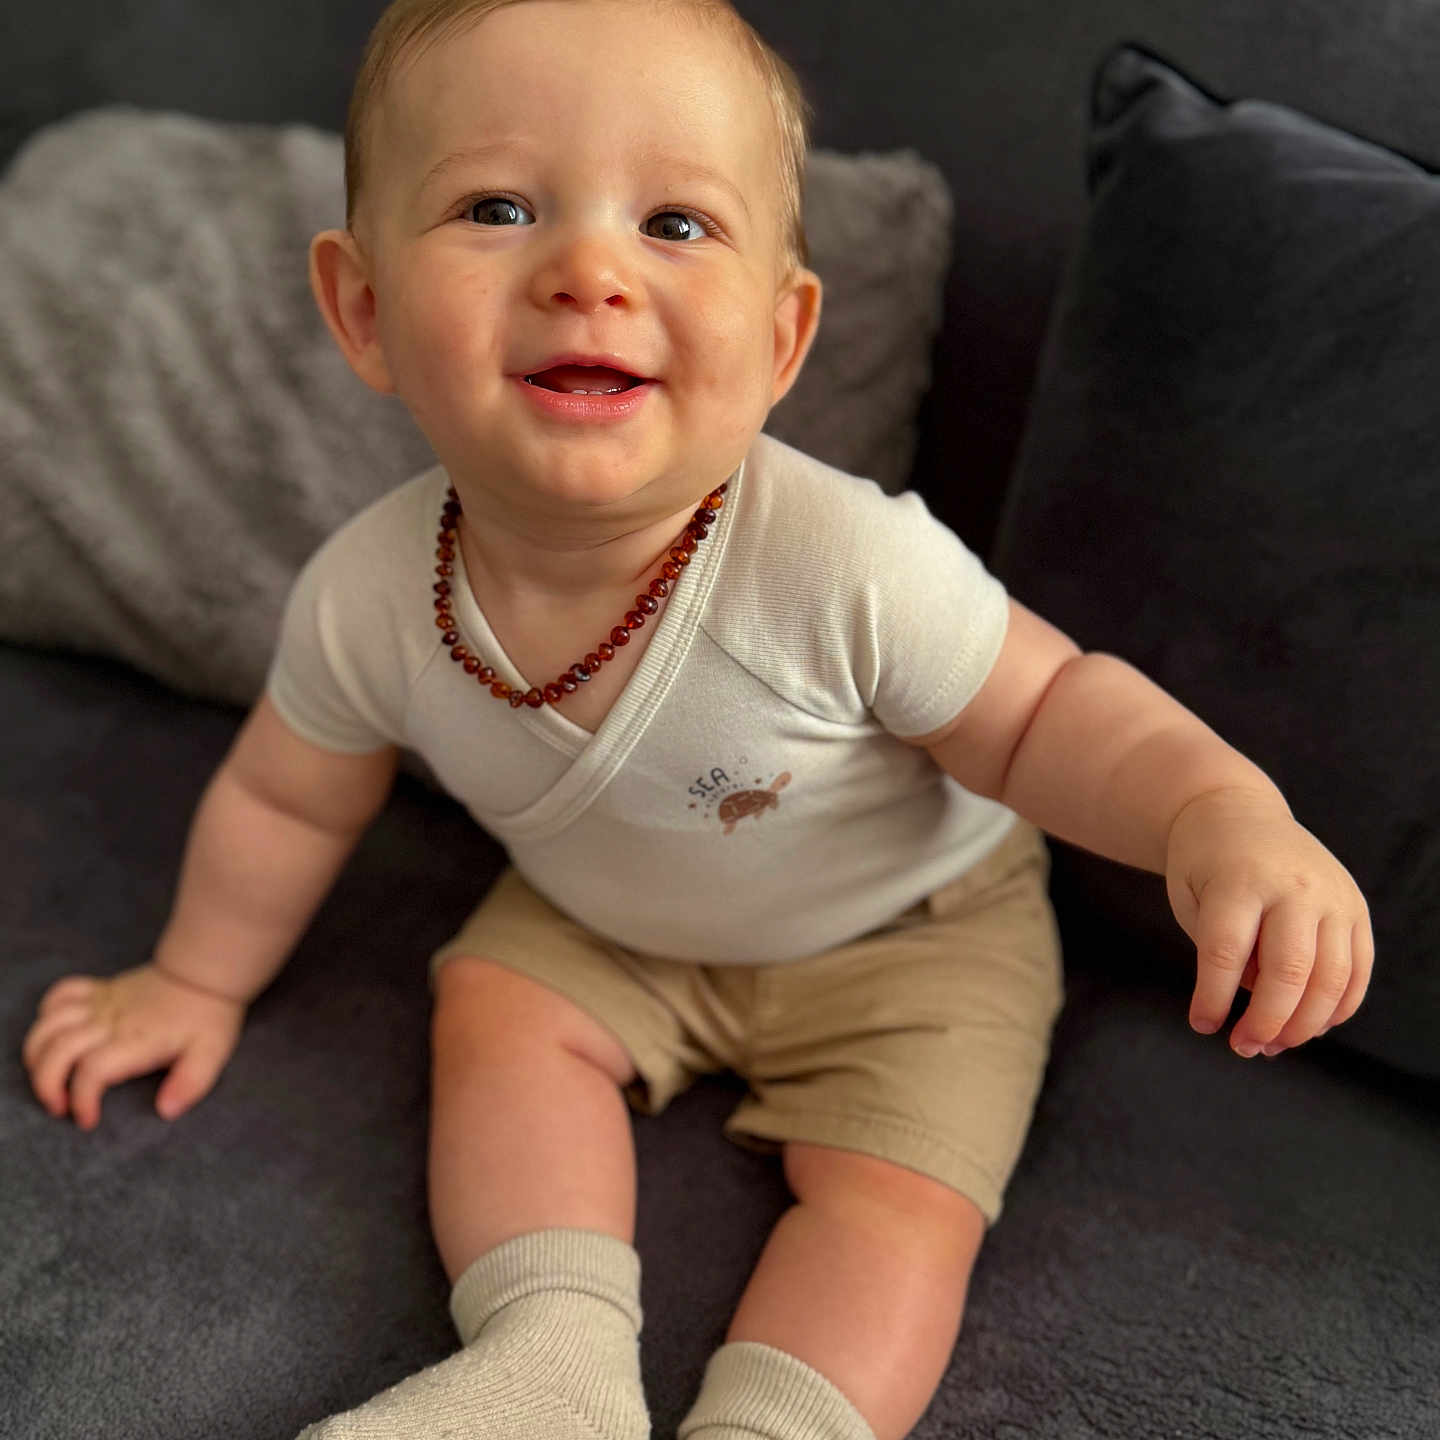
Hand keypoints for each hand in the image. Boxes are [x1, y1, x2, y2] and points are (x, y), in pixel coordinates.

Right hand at [22, 962, 245, 1128]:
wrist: (206, 972)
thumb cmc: (208, 1014)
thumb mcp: (211, 1053)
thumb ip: (190, 1083)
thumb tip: (165, 1111)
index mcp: (135, 1041)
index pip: (92, 1072)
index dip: (82, 1101)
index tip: (89, 1120)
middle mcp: (110, 1021)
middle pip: (58, 1051)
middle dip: (46, 1085)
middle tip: (60, 1107)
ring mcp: (102, 1002)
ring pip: (49, 1024)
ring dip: (37, 1054)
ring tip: (48, 1076)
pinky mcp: (100, 989)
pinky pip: (62, 992)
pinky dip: (47, 1012)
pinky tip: (54, 1033)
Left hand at [1164, 788, 1373, 1057]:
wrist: (1235, 811)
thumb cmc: (1203, 862)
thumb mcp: (1191, 897)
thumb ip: (1220, 948)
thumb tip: (1258, 1004)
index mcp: (1240, 880)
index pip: (1226, 952)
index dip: (1213, 998)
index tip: (1203, 1025)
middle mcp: (1293, 887)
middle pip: (1288, 971)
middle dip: (1266, 1021)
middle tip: (1244, 1047)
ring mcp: (1332, 897)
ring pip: (1331, 978)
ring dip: (1305, 1024)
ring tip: (1274, 1044)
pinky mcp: (1355, 907)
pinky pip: (1358, 969)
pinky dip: (1339, 1006)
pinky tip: (1312, 1026)